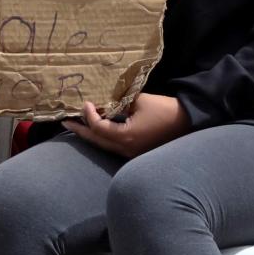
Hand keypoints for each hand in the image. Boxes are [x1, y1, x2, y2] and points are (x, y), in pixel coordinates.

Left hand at [61, 93, 190, 158]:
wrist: (188, 122)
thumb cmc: (165, 110)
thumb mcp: (140, 101)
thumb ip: (120, 103)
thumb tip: (105, 104)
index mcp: (126, 137)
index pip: (98, 127)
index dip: (89, 115)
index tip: (86, 103)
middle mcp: (126, 149)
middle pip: (96, 141)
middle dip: (80, 130)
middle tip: (65, 122)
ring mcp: (131, 153)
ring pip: (104, 145)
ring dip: (91, 134)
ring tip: (77, 125)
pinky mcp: (136, 152)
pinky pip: (114, 146)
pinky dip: (103, 137)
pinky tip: (98, 130)